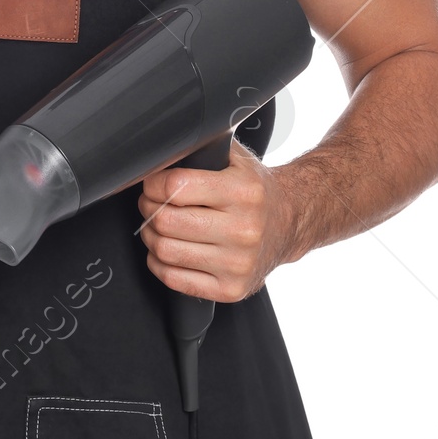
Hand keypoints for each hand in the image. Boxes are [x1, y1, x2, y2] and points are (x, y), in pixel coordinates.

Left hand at [137, 144, 294, 303]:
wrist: (288, 223)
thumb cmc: (254, 191)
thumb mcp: (236, 159)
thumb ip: (203, 150)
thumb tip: (163, 150)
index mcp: (244, 192)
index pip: (176, 187)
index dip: (153, 183)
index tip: (152, 183)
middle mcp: (244, 230)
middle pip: (167, 221)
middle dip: (148, 208)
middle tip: (151, 203)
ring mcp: (238, 263)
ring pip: (165, 251)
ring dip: (151, 236)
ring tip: (158, 225)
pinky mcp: (231, 288)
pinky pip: (174, 279)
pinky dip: (159, 263)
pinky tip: (169, 249)